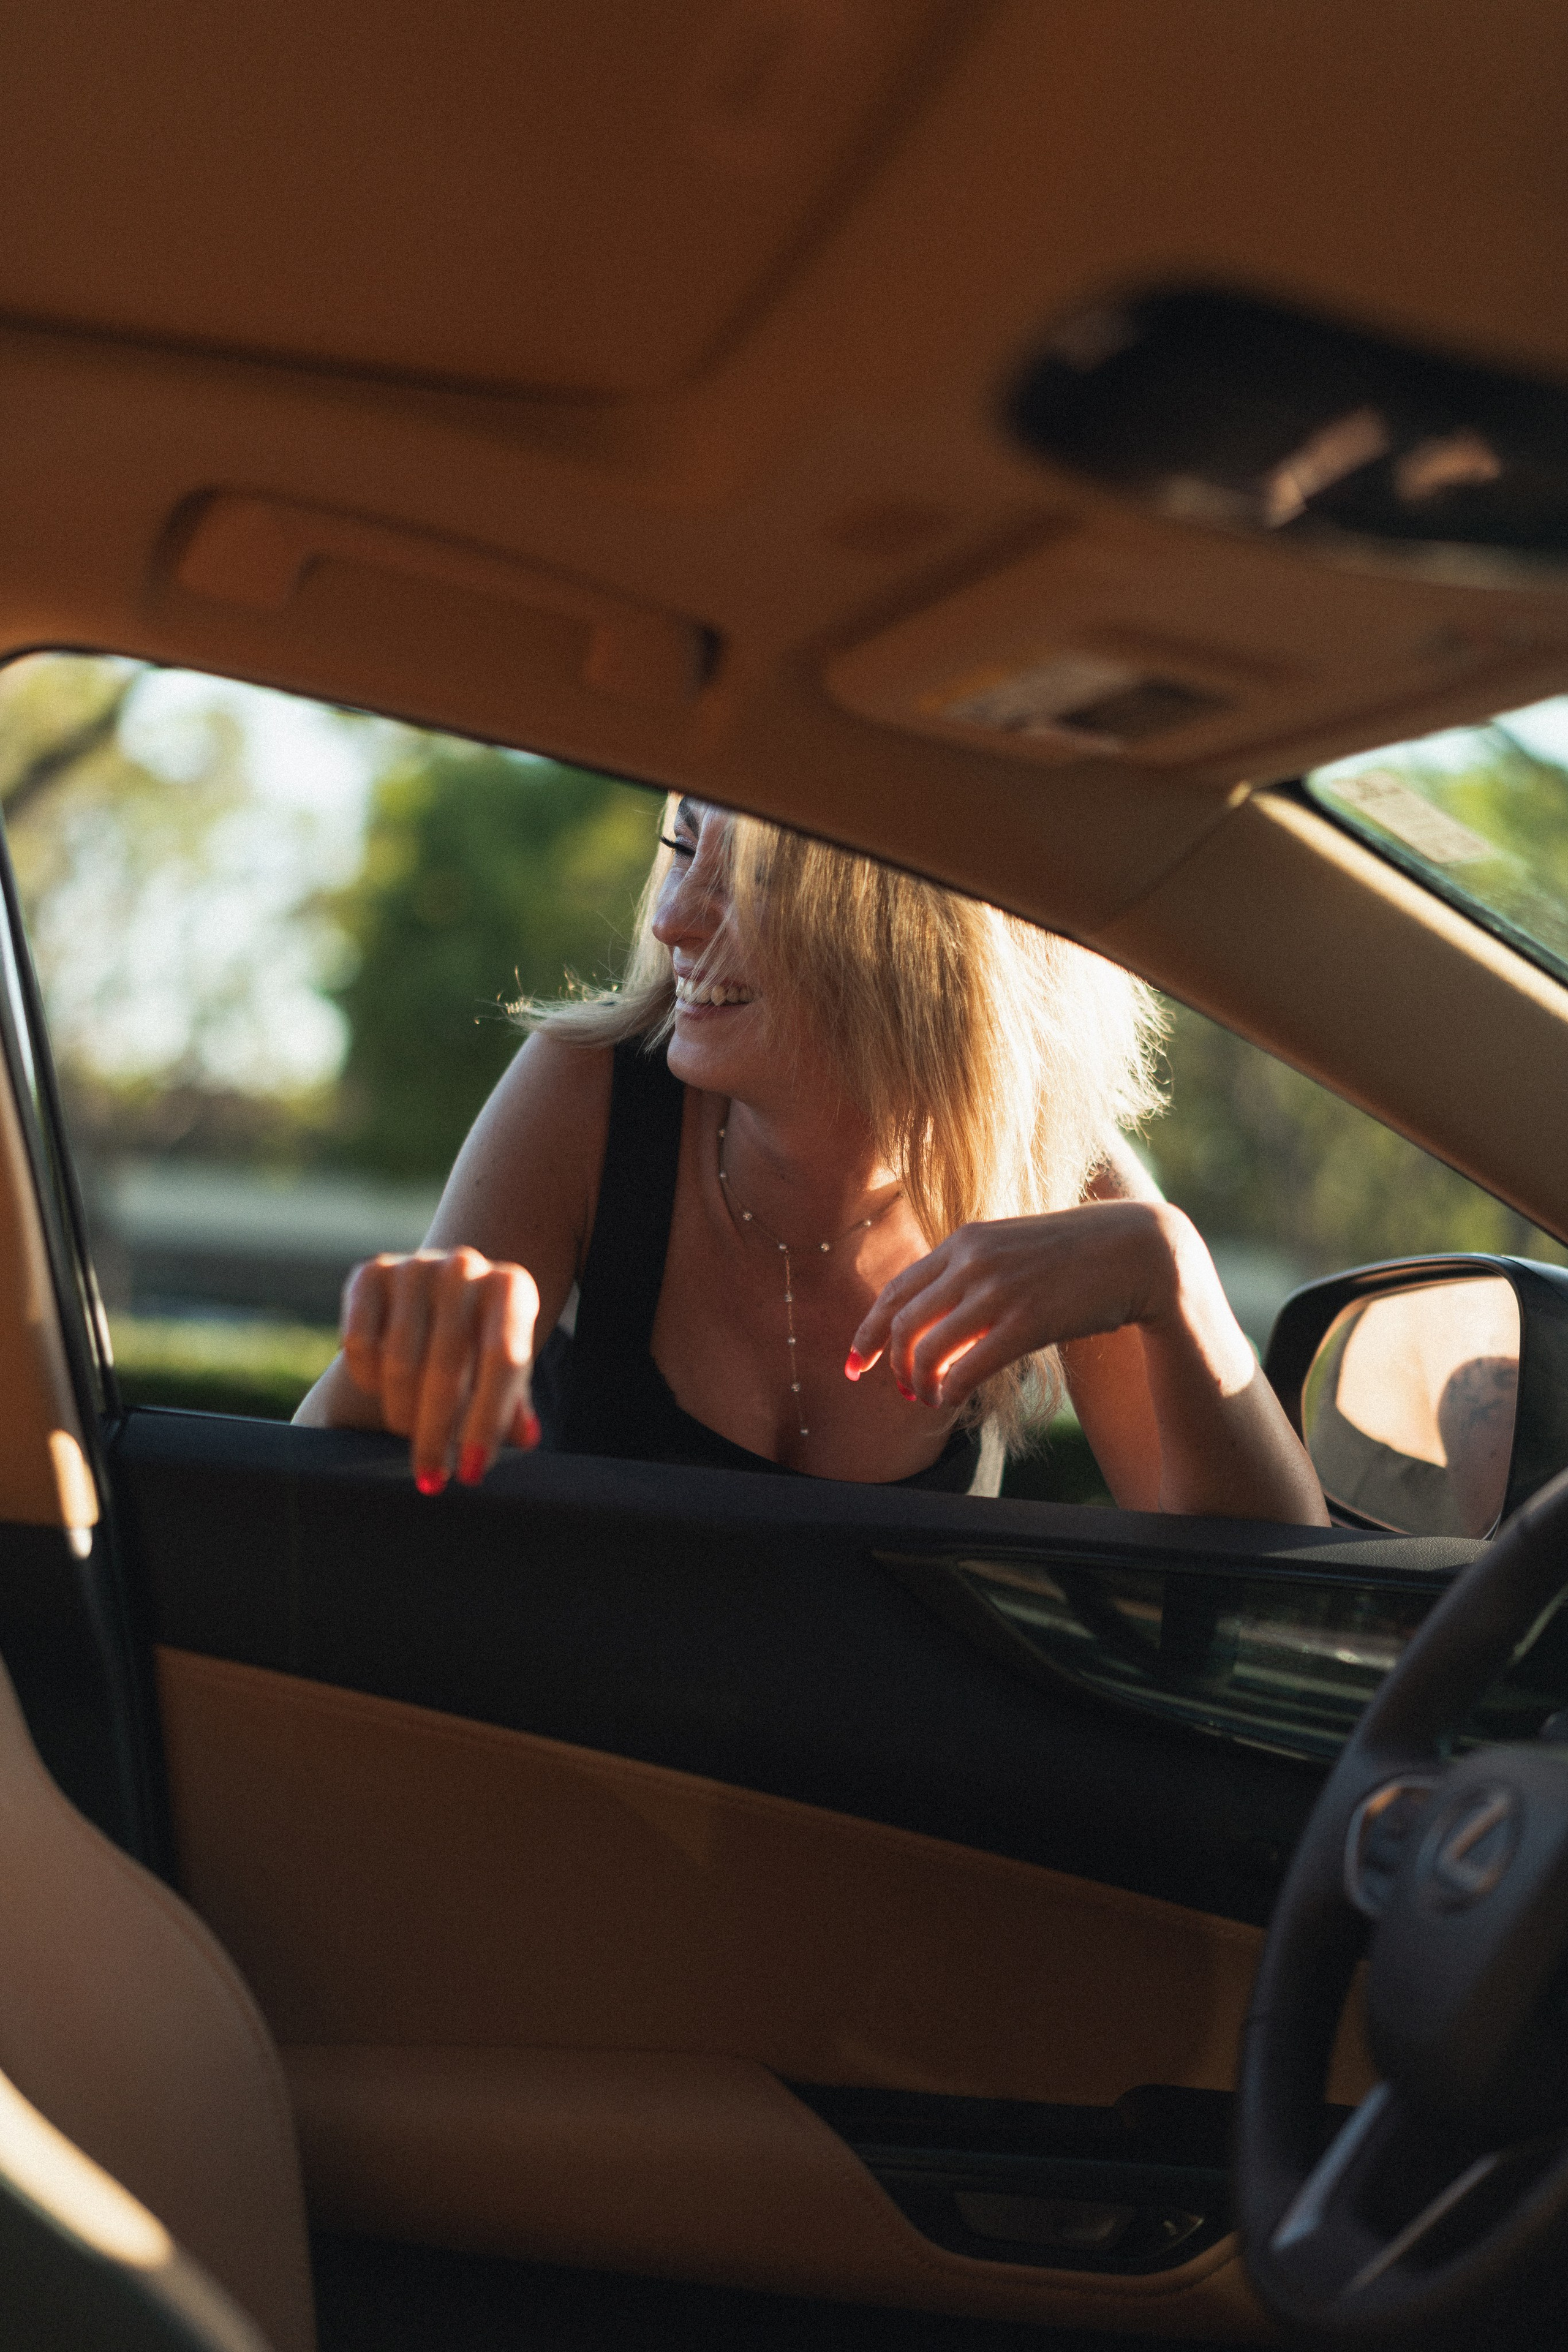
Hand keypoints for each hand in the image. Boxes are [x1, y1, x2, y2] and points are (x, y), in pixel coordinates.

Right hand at [339, 1248, 541, 1491]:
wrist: (435, 1302)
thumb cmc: (480, 1350)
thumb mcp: (502, 1374)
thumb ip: (514, 1405)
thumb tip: (526, 1437)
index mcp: (512, 1288)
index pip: (505, 1360)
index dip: (488, 1421)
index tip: (472, 1472)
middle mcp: (466, 1266)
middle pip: (449, 1366)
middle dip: (437, 1432)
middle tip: (432, 1478)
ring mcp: (416, 1265)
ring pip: (401, 1360)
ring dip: (402, 1412)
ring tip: (408, 1432)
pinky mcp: (369, 1272)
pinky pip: (360, 1342)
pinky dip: (368, 1378)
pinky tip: (380, 1390)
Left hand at [845, 1201, 1185, 1408]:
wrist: (1138, 1250)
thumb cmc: (1075, 1256)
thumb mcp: (1011, 1249)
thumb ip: (971, 1274)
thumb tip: (937, 1318)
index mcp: (964, 1240)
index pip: (895, 1290)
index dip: (868, 1332)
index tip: (855, 1363)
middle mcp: (972, 1260)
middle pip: (902, 1321)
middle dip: (890, 1364)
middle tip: (897, 1392)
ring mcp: (998, 1290)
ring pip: (927, 1348)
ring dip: (918, 1383)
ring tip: (927, 1400)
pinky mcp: (1027, 1321)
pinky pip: (967, 1366)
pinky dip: (948, 1390)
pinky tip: (949, 1401)